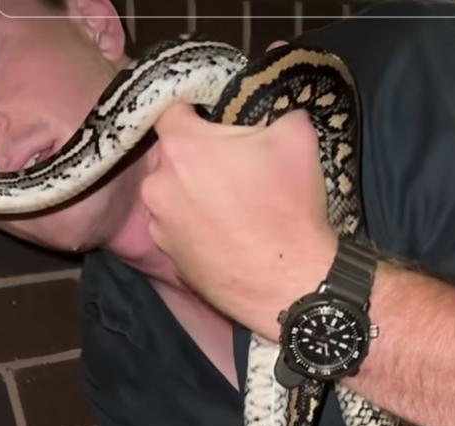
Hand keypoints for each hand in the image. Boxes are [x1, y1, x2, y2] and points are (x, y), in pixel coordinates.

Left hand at [144, 103, 336, 340]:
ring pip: (173, 194)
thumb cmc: (289, 207)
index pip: (172, 111)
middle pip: (173, 156)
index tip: (215, 122)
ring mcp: (159, 225)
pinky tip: (225, 236)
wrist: (289, 284)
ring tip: (231, 209)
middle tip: (234, 170)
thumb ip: (273, 112)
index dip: (196, 113)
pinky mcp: (169, 257)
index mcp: (181, 147)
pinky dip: (196, 227)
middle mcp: (158, 185)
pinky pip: (178, 229)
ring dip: (194, 194)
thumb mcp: (296, 138)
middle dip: (199, 157)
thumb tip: (270, 114)